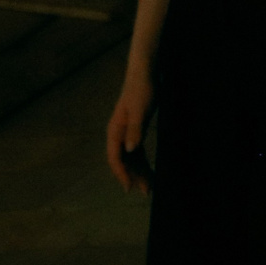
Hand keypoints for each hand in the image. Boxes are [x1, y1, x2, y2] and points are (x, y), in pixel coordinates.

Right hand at [106, 68, 156, 195]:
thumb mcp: (141, 110)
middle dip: (134, 177)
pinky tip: (149, 170)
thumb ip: (135, 129)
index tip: (129, 188)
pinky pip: (137, 151)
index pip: (116, 158)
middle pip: (124, 161)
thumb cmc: (142, 89)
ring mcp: (127, 132)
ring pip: (131, 158)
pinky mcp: (136, 129)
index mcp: (115, 130)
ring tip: (149, 186)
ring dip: (139, 171)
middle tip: (146, 191)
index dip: (122, 174)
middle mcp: (118, 134)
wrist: (146, 73)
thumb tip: (130, 150)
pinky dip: (143, 162)